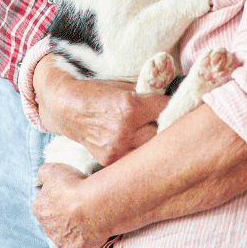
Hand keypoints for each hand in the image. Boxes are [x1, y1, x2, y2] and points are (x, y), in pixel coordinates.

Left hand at [33, 162, 108, 247]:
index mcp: (39, 209)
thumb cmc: (73, 187)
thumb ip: (44, 173)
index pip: (46, 203)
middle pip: (56, 221)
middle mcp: (47, 229)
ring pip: (68, 235)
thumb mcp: (53, 169)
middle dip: (67, 214)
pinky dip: (88, 240)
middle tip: (81, 205)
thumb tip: (42, 177)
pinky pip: (82, 247)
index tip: (70, 193)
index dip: (59, 197)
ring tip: (91, 216)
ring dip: (77, 228)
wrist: (93, 207)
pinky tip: (95, 229)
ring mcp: (61, 243)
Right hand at [34, 55, 167, 166]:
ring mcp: (117, 149)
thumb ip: (148, 94)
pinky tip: (141, 145)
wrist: (65, 107)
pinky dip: (140, 152)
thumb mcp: (123, 86)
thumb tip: (174, 96)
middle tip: (174, 122)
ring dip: (157, 143)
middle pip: (164, 134)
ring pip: (151, 151)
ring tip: (160, 136)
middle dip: (170, 127)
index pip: (167, 109)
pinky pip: (134, 158)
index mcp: (131, 107)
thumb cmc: (96, 92)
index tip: (180, 105)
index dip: (176, 105)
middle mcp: (125, 131)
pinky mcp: (109, 161)